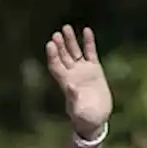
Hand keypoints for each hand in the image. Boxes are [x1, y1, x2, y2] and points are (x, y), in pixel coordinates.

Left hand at [45, 25, 112, 140]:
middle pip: (63, 56)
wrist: (96, 120)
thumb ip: (73, 98)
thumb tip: (69, 85)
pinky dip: (88, 42)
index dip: (52, 55)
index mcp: (66, 83)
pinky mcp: (95, 70)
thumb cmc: (85, 118)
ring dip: (70, 41)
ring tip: (66, 28)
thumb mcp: (79, 111)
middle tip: (56, 34)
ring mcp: (83, 71)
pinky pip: (90, 53)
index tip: (50, 44)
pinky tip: (86, 31)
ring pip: (74, 52)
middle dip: (59, 45)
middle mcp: (72, 75)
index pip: (56, 66)